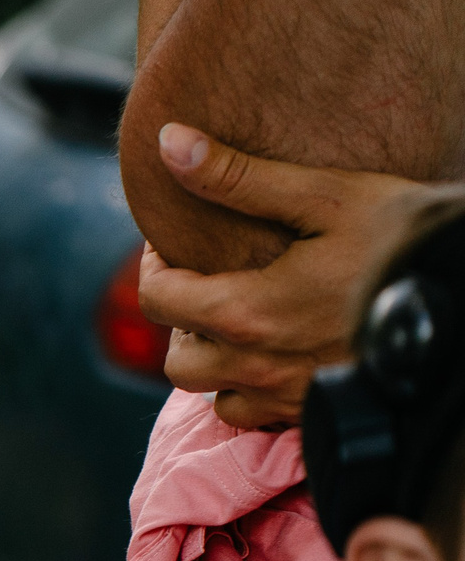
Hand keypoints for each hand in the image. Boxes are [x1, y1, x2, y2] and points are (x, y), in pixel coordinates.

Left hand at [139, 124, 435, 428]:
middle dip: (182, 323)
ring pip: (214, 396)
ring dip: (215, 362)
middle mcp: (258, 366)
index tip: (173, 246)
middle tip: (209, 285)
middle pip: (177, 359)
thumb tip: (168, 143)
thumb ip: (238, 177)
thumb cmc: (407, 240)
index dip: (154, 267)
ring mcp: (287, 398)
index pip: (157, 299)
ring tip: (243, 320)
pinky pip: (256, 417)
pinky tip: (276, 353)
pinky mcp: (314, 415)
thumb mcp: (327, 196)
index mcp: (248, 313)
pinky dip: (252, 390)